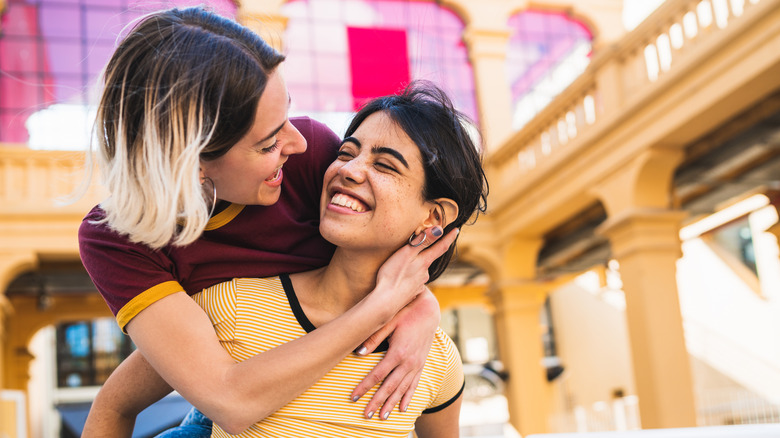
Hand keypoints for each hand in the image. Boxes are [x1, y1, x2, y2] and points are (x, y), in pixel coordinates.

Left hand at [352, 290, 440, 419]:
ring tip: (382, 417)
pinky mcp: (421, 364)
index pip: (377, 375)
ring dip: (391, 404)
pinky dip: (408, 397)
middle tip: (366, 415)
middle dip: (377, 402)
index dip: (364, 387)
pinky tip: (403, 408)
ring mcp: (416, 365)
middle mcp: (409, 362)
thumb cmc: (406, 312)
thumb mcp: (388, 321)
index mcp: (398, 352)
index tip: (354, 397)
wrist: (428, 310)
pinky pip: (414, 385)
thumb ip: (373, 338)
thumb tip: (358, 352)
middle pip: (389, 387)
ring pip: (402, 389)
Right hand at [370, 226, 457, 317]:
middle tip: (428, 243)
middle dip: (430, 251)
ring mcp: (419, 284)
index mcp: (424, 262)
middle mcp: (425, 273)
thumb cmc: (393, 275)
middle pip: (430, 259)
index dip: (449, 238)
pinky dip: (411, 276)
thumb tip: (439, 229)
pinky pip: (414, 281)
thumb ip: (422, 241)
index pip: (441, 247)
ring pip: (421, 270)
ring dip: (418, 265)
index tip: (457, 230)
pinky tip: (402, 278)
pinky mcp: (411, 292)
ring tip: (407, 262)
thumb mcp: (407, 253)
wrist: (385, 302)